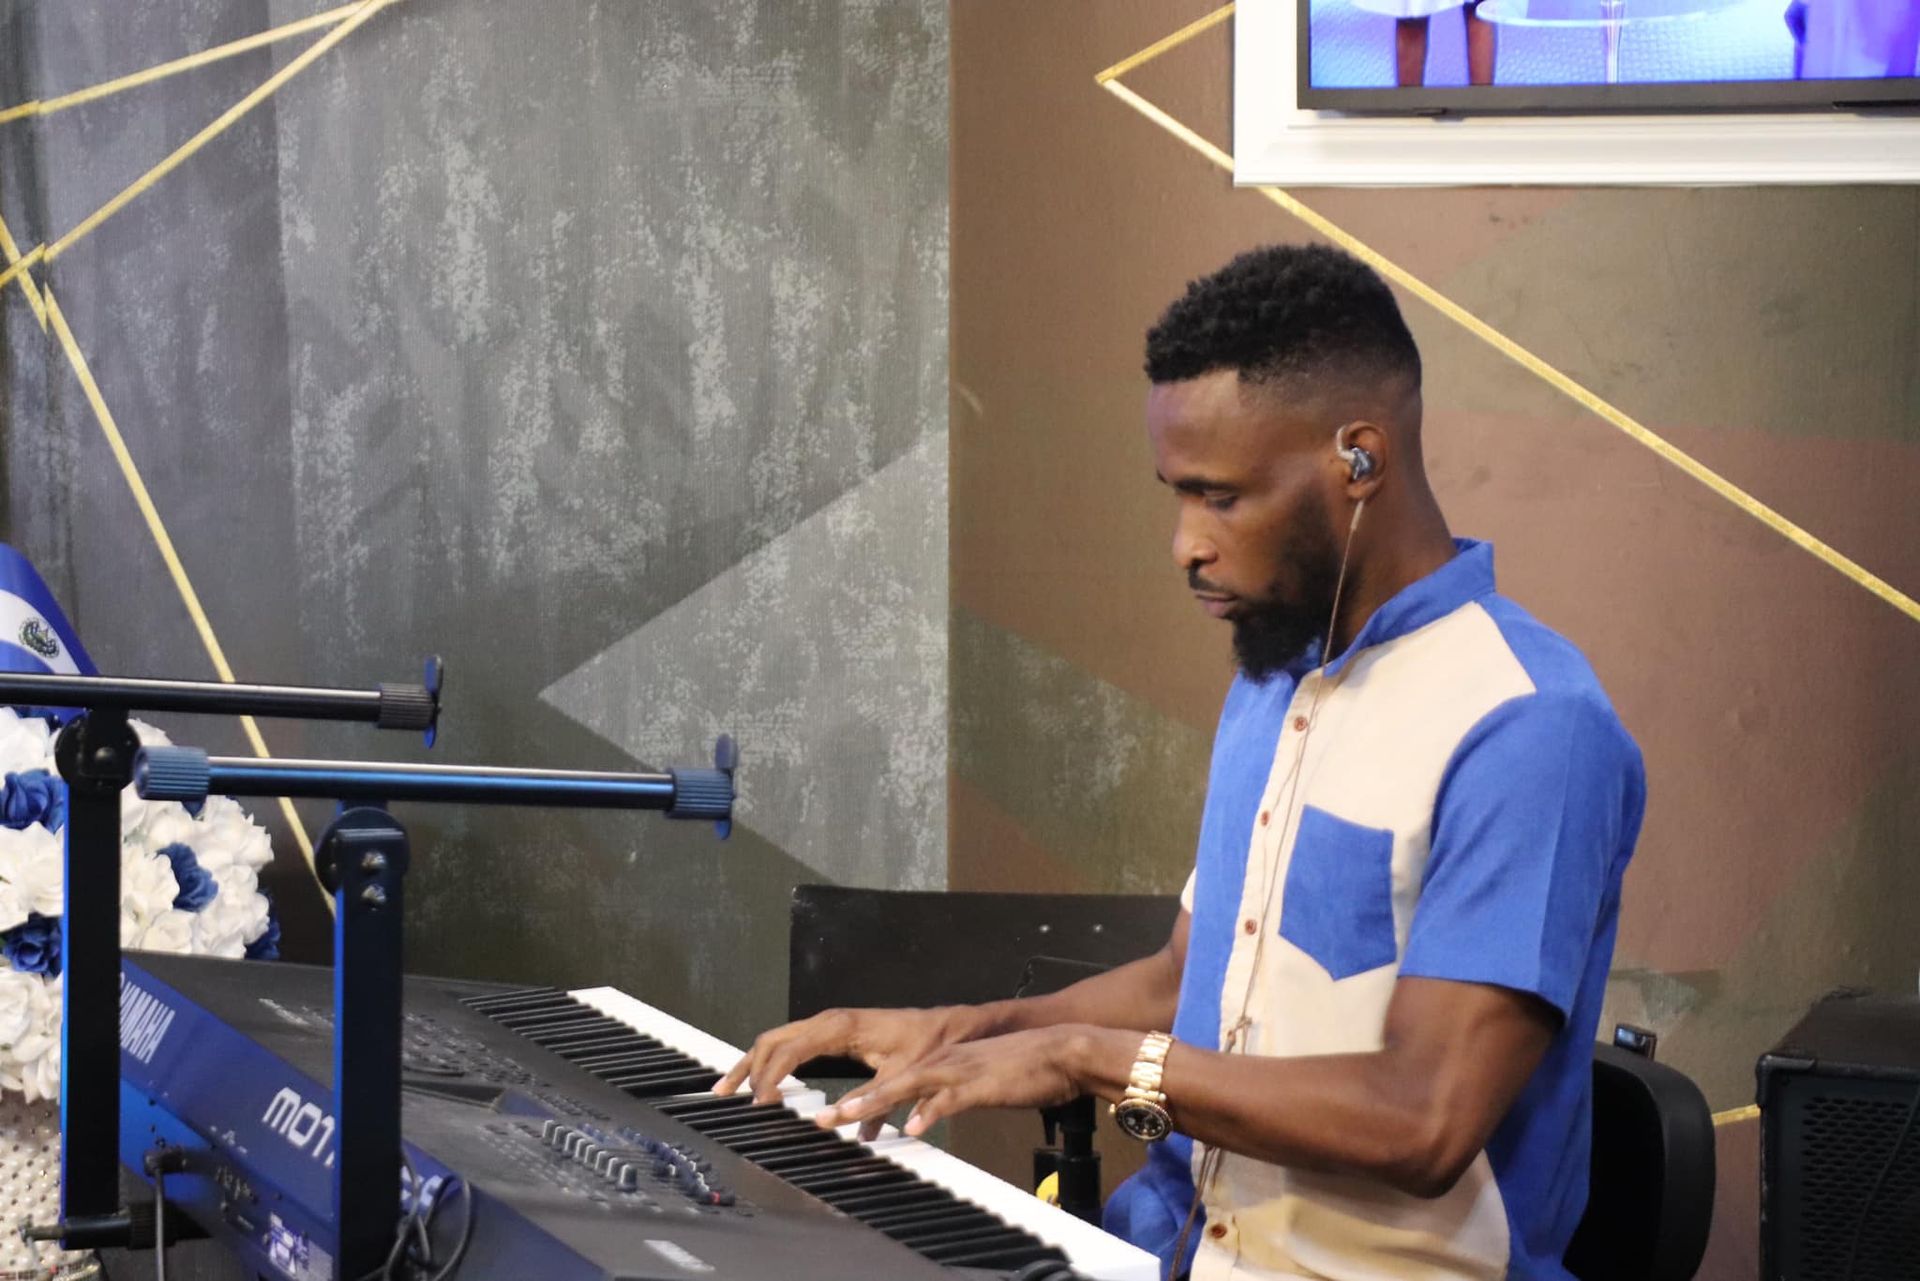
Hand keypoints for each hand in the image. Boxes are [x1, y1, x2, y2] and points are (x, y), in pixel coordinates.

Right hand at [715, 1005, 987, 1105]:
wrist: (948, 1027)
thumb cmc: (927, 1047)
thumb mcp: (899, 1078)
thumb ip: (866, 1102)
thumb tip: (830, 1123)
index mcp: (841, 1027)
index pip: (790, 1051)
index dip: (769, 1078)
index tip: (758, 1105)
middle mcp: (830, 1021)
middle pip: (774, 1040)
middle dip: (748, 1067)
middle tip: (726, 1096)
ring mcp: (830, 1024)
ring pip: (778, 1039)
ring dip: (753, 1062)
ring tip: (729, 1088)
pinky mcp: (834, 1032)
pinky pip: (792, 1043)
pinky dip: (771, 1060)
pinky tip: (761, 1082)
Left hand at [812, 1026, 1120, 1138]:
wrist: (1061, 1050)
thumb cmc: (1022, 1070)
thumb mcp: (975, 1085)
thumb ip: (944, 1100)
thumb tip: (917, 1119)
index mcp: (940, 1063)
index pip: (890, 1082)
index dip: (859, 1099)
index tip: (829, 1116)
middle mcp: (943, 1063)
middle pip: (889, 1083)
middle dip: (852, 1102)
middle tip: (821, 1120)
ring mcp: (961, 1071)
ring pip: (910, 1085)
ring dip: (877, 1102)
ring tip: (847, 1116)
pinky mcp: (982, 1083)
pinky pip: (951, 1099)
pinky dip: (930, 1112)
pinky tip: (913, 1127)